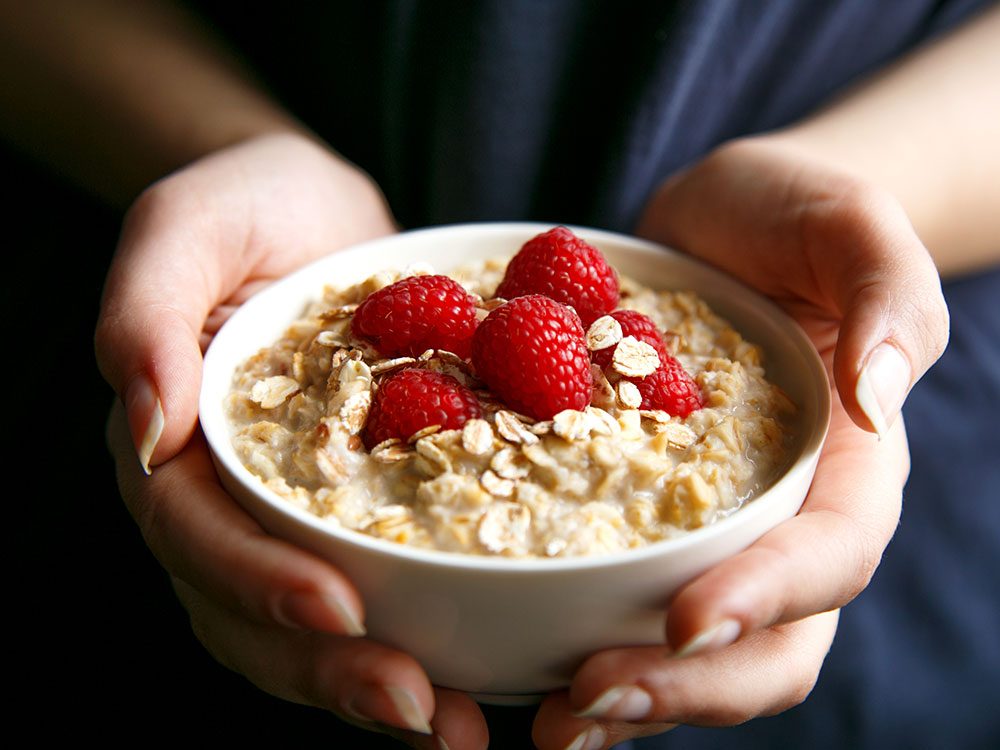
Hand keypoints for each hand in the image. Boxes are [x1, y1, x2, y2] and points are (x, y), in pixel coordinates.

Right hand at [97, 133, 487, 747]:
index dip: (258, 582)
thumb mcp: (186, 226)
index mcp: (176, 446)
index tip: (337, 609)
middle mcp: (229, 499)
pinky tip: (482, 671)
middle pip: (253, 612)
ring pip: (314, 627)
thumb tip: (146, 432)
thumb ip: (146, 313)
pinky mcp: (364, 505)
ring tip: (455, 725)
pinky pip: (383, 584)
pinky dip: (424, 635)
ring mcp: (295, 512)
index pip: (198, 536)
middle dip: (329, 668)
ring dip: (377, 684)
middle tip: (416, 707)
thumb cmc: (246, 204)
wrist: (320, 211)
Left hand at [528, 136, 948, 747]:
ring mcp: (711, 528)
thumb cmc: (793, 216)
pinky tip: (523, 668)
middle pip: (768, 643)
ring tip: (550, 720)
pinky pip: (625, 599)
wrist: (719, 224)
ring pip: (693, 650)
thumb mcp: (850, 224)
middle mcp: (784, 518)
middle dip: (686, 685)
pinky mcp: (643, 517)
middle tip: (588, 700)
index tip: (687, 622)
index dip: (766, 599)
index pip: (826, 556)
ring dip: (629, 697)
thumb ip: (885, 296)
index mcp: (848, 466)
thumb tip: (879, 398)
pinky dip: (582, 642)